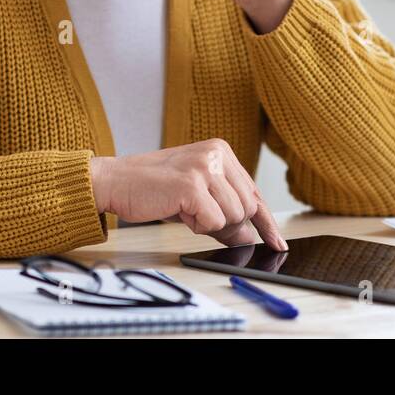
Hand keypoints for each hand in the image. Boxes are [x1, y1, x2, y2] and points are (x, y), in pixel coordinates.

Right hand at [89, 139, 287, 250]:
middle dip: (226, 223)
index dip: (266, 222)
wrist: (115, 181)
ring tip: (184, 208)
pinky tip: (179, 210)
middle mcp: (217, 153)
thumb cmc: (153, 188)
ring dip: (209, 223)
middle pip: (247, 208)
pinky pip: (214, 222)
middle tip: (196, 215)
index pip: (254, 192)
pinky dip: (197, 225)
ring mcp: (206, 167)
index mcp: (221, 150)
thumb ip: (223, 211)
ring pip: (234, 217)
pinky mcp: (193, 185)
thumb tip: (250, 236)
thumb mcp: (195, 196)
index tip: (278, 243)